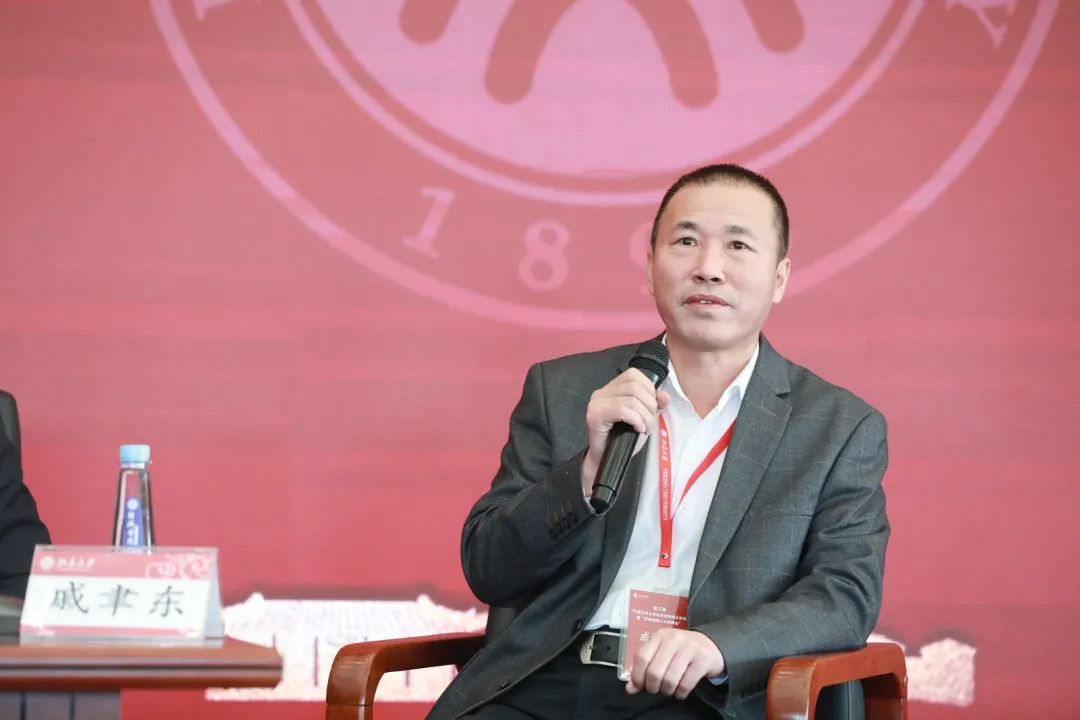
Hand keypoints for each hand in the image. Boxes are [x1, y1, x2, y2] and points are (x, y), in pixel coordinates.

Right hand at [581, 369, 669, 493]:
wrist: (607, 460)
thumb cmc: (623, 440)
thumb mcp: (644, 419)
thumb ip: (655, 405)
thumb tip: (665, 396)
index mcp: (612, 388)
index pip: (633, 375)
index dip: (649, 389)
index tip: (651, 408)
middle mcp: (602, 392)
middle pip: (635, 386)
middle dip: (649, 405)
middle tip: (649, 422)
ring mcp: (596, 403)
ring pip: (631, 398)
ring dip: (645, 416)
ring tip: (644, 428)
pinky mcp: (595, 415)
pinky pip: (623, 410)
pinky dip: (636, 420)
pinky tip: (638, 429)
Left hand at [625, 628, 725, 699]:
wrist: (711, 646)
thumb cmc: (681, 651)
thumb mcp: (662, 654)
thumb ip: (645, 669)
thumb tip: (630, 689)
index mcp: (659, 635)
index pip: (641, 657)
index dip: (637, 676)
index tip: (640, 686)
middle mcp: (673, 639)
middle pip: (654, 672)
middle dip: (653, 687)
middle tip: (657, 689)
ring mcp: (689, 648)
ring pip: (669, 680)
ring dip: (667, 691)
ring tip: (669, 689)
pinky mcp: (703, 660)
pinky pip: (686, 685)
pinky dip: (680, 693)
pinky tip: (681, 691)